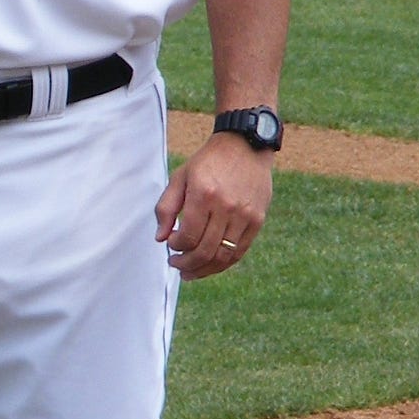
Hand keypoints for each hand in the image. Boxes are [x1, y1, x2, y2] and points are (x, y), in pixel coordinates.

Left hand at [155, 132, 273, 278]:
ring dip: (204, 269)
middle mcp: (226, 207)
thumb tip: (161, 239)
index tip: (170, 244)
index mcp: (204, 194)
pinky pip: (239, 251)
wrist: (245, 146)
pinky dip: (223, 263)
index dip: (176, 247)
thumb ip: (166, 208)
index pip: (188, 236)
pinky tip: (210, 264)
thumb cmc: (207, 162)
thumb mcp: (180, 177)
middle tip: (176, 265)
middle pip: (205, 250)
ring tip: (190, 271)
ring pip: (223, 256)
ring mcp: (245, 215)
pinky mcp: (257, 220)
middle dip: (186, 264)